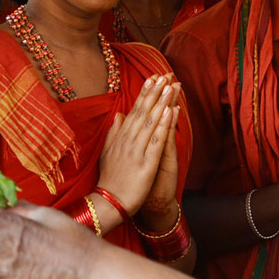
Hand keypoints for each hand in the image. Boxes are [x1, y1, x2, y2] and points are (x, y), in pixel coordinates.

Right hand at [97, 74, 178, 219]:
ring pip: (151, 122)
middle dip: (155, 92)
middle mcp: (127, 141)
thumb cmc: (110, 180)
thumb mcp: (107, 153)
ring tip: (170, 86)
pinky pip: (156, 141)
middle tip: (165, 74)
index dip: (145, 93)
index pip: (134, 110)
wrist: (109, 203)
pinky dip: (163, 125)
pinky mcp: (146, 164)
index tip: (153, 78)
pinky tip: (170, 111)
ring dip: (161, 102)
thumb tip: (119, 114)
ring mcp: (136, 151)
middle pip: (143, 112)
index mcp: (120, 138)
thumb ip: (114, 133)